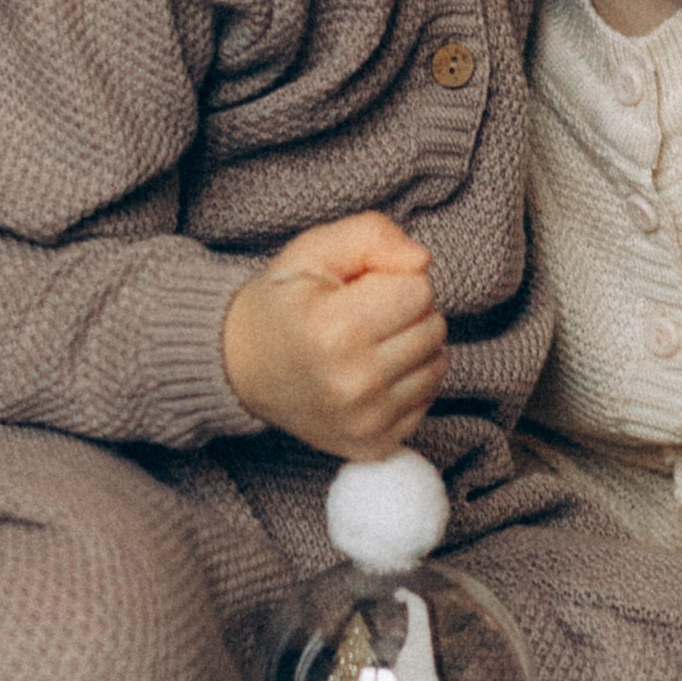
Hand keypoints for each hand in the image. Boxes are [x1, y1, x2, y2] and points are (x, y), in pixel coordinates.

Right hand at [220, 212, 445, 458]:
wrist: (244, 367)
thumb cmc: (284, 302)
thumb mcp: (314, 249)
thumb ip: (372, 236)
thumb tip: (422, 261)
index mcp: (336, 331)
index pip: (419, 289)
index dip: (392, 278)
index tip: (360, 288)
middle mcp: (354, 384)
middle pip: (433, 327)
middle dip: (407, 311)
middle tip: (365, 314)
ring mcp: (366, 421)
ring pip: (437, 364)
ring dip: (412, 346)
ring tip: (370, 342)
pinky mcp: (376, 445)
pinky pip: (427, 398)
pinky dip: (408, 380)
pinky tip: (373, 372)